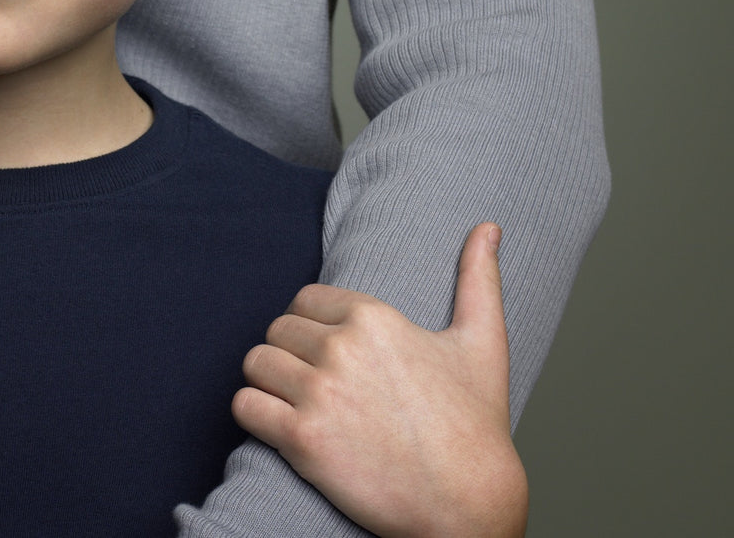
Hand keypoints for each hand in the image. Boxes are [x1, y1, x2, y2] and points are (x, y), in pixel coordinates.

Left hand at [232, 223, 526, 537]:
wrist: (469, 505)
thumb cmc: (476, 427)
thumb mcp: (483, 344)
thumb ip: (478, 279)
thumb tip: (488, 227)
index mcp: (374, 318)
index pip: (304, 300)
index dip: (310, 327)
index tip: (327, 354)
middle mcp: (342, 348)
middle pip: (277, 331)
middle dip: (289, 356)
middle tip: (313, 385)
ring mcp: (319, 393)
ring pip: (256, 364)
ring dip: (267, 383)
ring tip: (293, 404)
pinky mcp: (302, 439)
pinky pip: (245, 405)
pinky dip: (254, 414)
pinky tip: (278, 427)